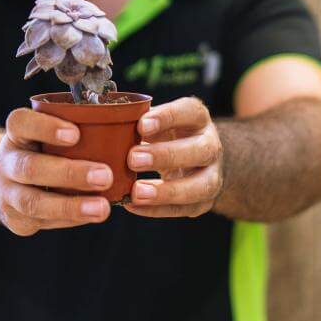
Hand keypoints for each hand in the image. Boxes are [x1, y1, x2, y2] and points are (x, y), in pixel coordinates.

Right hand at [0, 108, 111, 235]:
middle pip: (29, 168)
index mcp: (15, 133)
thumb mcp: (49, 130)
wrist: (8, 179)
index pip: (21, 123)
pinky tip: (91, 215)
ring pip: (33, 202)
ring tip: (103, 208)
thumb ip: (75, 127)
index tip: (76, 134)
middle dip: (69, 173)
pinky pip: (43, 221)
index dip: (46, 128)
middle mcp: (5, 162)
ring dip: (71, 206)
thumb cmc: (44, 147)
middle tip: (106, 175)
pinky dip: (70, 218)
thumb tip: (123, 130)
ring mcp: (6, 193)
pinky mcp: (14, 220)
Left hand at [124, 96, 222, 217]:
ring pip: (201, 185)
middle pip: (200, 150)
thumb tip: (108, 124)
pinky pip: (184, 209)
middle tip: (133, 159)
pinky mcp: (204, 201)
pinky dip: (157, 209)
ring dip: (167, 191)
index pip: (189, 111)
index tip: (141, 125)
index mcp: (198, 118)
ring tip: (136, 192)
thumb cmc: (167, 134)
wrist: (195, 159)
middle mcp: (211, 145)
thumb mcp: (157, 121)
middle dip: (166, 155)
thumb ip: (139, 122)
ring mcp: (212, 175)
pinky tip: (133, 205)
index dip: (167, 117)